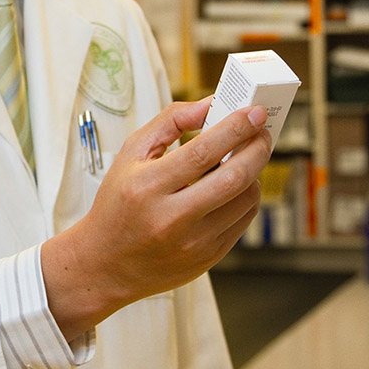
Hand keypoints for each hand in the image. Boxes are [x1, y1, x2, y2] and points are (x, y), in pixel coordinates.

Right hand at [41, 96, 270, 340]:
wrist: (106, 263)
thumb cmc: (118, 202)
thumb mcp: (130, 154)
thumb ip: (169, 122)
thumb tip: (209, 105)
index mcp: (147, 186)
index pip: (202, 152)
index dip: (235, 129)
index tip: (254, 113)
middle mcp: (171, 218)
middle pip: (233, 178)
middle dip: (257, 148)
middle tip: (262, 131)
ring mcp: (193, 243)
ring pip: (245, 200)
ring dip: (254, 172)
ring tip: (247, 157)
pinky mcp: (207, 258)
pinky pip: (243, 221)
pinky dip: (246, 197)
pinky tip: (236, 185)